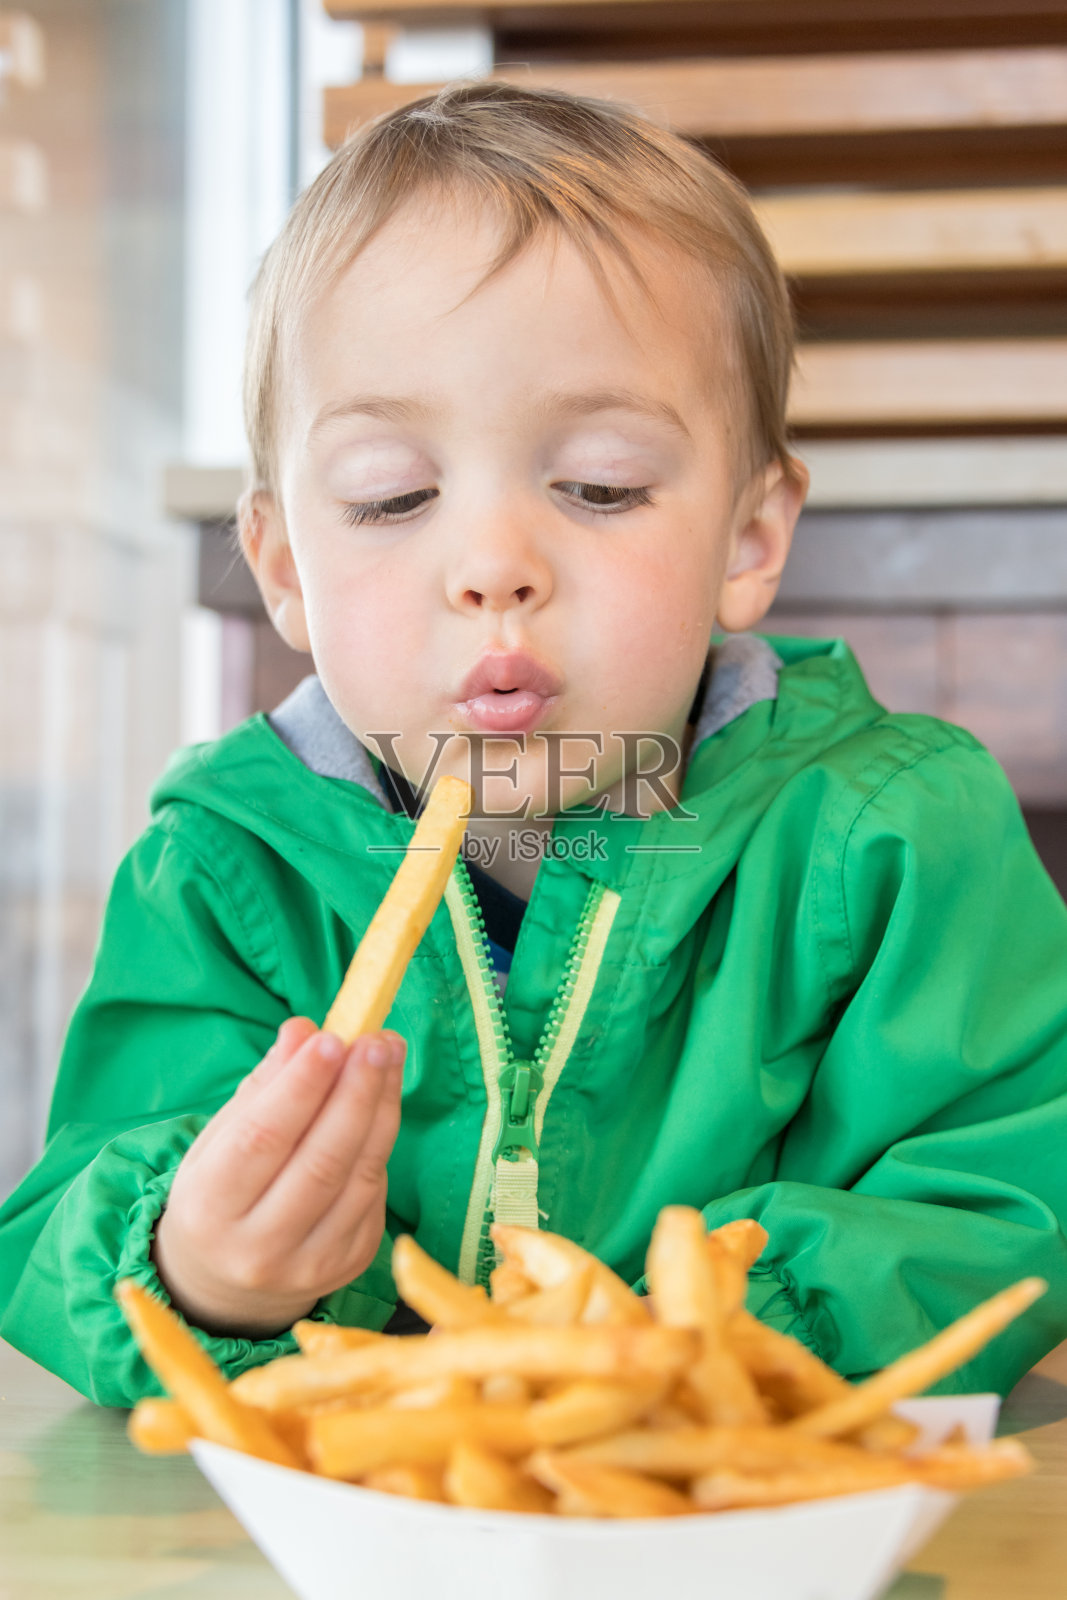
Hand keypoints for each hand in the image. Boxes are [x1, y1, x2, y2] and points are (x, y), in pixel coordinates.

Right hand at [152, 1017, 404, 1337]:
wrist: (225, 1285)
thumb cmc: (220, 1194)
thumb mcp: (219, 1140)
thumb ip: (264, 1087)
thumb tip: (303, 1031)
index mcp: (210, 1209)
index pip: (262, 1139)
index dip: (301, 1086)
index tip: (331, 1038)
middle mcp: (258, 1247)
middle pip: (321, 1161)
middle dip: (355, 1093)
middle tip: (376, 1040)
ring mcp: (309, 1265)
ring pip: (360, 1176)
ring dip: (381, 1108)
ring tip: (388, 1055)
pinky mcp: (348, 1265)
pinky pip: (375, 1195)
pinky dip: (381, 1142)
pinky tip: (381, 1103)